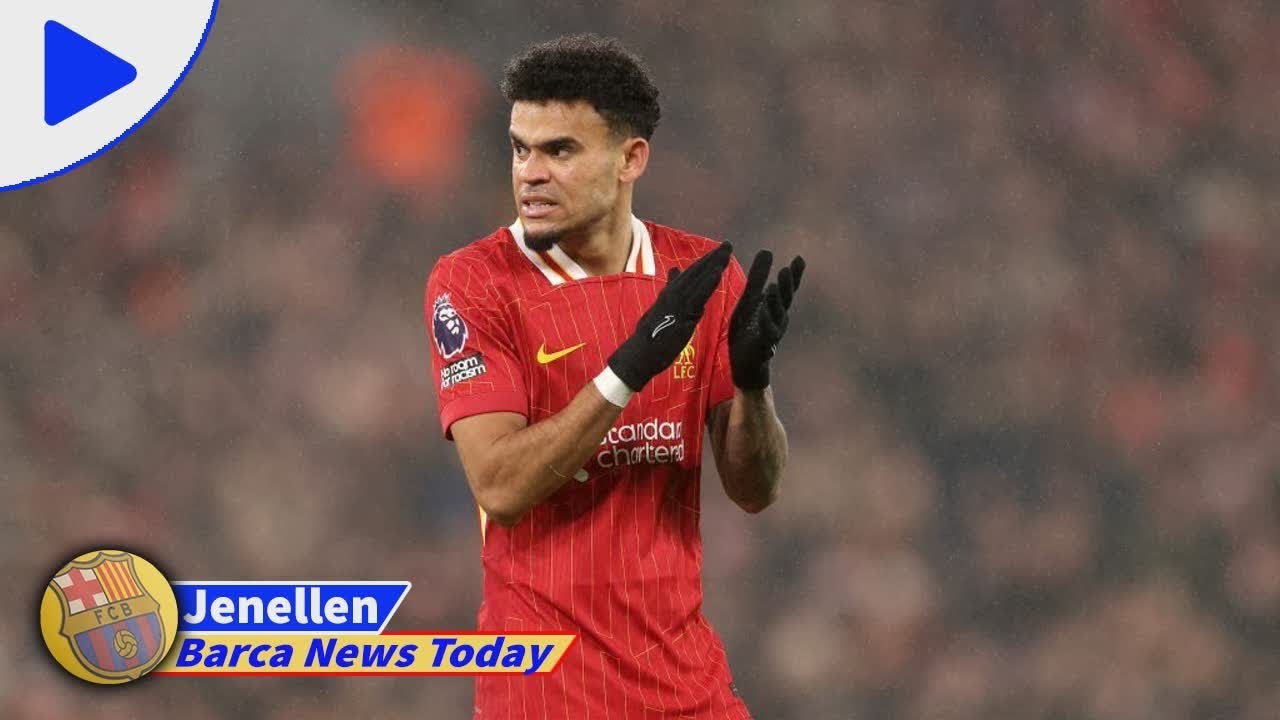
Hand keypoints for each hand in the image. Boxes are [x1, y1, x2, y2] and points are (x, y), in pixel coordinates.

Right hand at [608, 242, 732, 390]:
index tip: (719, 251)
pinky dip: (708, 283)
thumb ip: (670, 292)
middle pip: (696, 271)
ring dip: (713, 264)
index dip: (705, 261)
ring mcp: (677, 303)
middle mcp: (673, 294)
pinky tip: (718, 272)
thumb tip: (675, 272)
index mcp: (671, 293)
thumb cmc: (651, 336)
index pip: (691, 273)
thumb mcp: (661, 311)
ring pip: (698, 279)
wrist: (639, 354)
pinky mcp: (681, 314)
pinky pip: (698, 296)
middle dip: (713, 257)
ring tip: (726, 251)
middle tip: (728, 244)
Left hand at [729, 250, 804, 389]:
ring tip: (773, 285)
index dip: (795, 275)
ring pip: (777, 315)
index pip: (787, 288)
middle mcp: (779, 318)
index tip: (799, 259)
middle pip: (786, 300)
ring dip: (776, 300)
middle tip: (787, 269)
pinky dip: (766, 320)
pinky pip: (766, 332)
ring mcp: (772, 332)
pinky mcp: (762, 345)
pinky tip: (763, 310)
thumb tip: (767, 250)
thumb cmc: (748, 330)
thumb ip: (758, 277)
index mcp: (775, 306)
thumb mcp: (750, 299)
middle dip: (787, 285)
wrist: (744, 364)